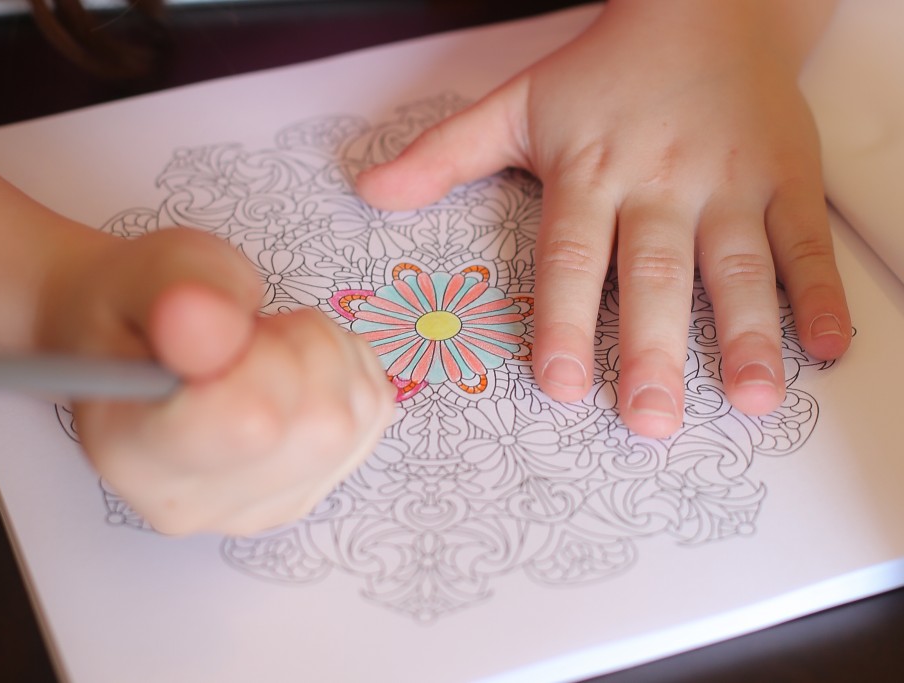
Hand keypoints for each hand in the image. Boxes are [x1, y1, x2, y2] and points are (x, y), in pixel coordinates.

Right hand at [40, 228, 395, 534]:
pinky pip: (372, 412)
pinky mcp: (314, 488)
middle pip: (318, 424)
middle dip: (299, 346)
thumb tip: (212, 323)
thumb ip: (175, 293)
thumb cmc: (142, 308)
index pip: (245, 426)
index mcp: (134, 453)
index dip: (261, 356)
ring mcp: (264, 505)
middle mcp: (199, 502)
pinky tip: (293, 365)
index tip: (229, 327)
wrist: (144, 341)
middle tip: (245, 330)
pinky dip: (347, 370)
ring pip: (351, 420)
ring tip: (264, 345)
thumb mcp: (144, 272)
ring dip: (325, 355)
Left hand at [355, 0, 849, 437]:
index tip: (560, 383)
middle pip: (653, 272)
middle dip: (653, 348)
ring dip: (745, 334)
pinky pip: (805, 238)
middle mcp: (660, 183)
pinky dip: (821, 291)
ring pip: (737, 264)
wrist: (710, 7)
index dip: (564, 319)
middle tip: (650, 419)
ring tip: (750, 398)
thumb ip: (445, 155)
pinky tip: (827, 346)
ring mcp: (730, 182)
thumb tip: (369, 189)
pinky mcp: (787, 176)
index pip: (571, 254)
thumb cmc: (608, 70)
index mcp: (591, 171)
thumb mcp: (519, 105)